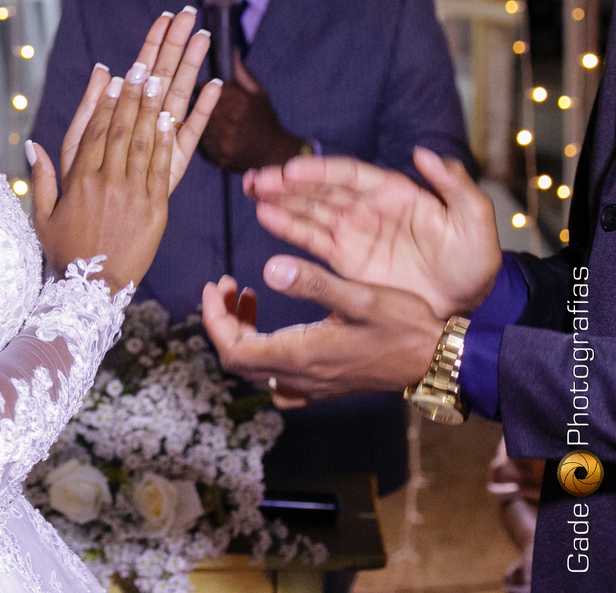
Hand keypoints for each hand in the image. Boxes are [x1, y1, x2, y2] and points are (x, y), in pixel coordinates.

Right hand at [28, 11, 221, 291]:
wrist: (91, 292)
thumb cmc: (64, 254)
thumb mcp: (43, 216)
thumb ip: (42, 178)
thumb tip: (33, 145)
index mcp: (79, 181)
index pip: (94, 131)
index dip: (105, 101)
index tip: (114, 75)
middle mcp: (106, 183)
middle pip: (121, 129)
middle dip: (132, 94)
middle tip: (142, 64)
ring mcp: (132, 195)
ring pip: (144, 143)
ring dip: (152, 108)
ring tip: (160, 79)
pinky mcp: (155, 209)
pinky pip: (163, 168)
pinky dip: (168, 141)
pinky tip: (173, 117)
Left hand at [52, 10, 221, 194]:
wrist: (94, 250)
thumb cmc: (80, 196)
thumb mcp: (76, 149)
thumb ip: (89, 111)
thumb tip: (104, 70)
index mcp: (123, 119)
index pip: (139, 71)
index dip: (152, 45)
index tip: (167, 16)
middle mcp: (145, 128)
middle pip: (162, 77)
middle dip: (174, 45)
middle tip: (190, 13)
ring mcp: (160, 146)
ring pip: (178, 99)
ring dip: (190, 68)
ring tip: (204, 37)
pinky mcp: (173, 169)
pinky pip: (189, 136)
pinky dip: (202, 112)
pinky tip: (216, 87)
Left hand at [198, 55, 304, 172]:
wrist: (274, 154)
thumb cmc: (264, 119)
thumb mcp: (257, 92)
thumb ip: (240, 72)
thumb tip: (230, 48)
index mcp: (238, 101)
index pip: (205, 87)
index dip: (202, 88)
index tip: (205, 88)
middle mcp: (229, 120)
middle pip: (199, 106)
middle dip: (199, 103)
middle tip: (209, 107)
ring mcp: (222, 140)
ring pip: (199, 124)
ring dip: (201, 121)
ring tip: (215, 123)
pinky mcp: (217, 155)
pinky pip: (202, 142)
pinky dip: (205, 139)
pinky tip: (215, 137)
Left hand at [202, 257, 443, 408]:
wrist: (440, 360)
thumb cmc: (404, 325)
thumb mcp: (359, 296)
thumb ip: (312, 282)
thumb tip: (267, 268)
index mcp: (301, 354)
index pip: (233, 349)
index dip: (213, 319)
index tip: (214, 287)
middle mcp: (301, 376)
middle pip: (238, 359)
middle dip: (223, 321)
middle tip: (229, 286)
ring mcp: (313, 385)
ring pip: (257, 368)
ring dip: (243, 333)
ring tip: (249, 296)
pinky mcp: (326, 385)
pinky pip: (279, 379)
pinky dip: (266, 352)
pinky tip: (278, 329)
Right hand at [243, 147, 500, 318]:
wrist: (464, 310)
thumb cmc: (473, 264)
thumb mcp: (475, 222)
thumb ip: (455, 186)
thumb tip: (424, 153)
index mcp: (394, 192)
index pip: (349, 175)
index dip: (319, 171)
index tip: (292, 170)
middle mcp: (367, 207)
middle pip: (320, 189)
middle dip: (287, 182)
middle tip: (258, 179)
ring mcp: (353, 232)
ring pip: (309, 209)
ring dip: (280, 199)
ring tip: (251, 190)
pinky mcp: (343, 260)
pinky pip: (310, 239)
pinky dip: (287, 226)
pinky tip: (265, 214)